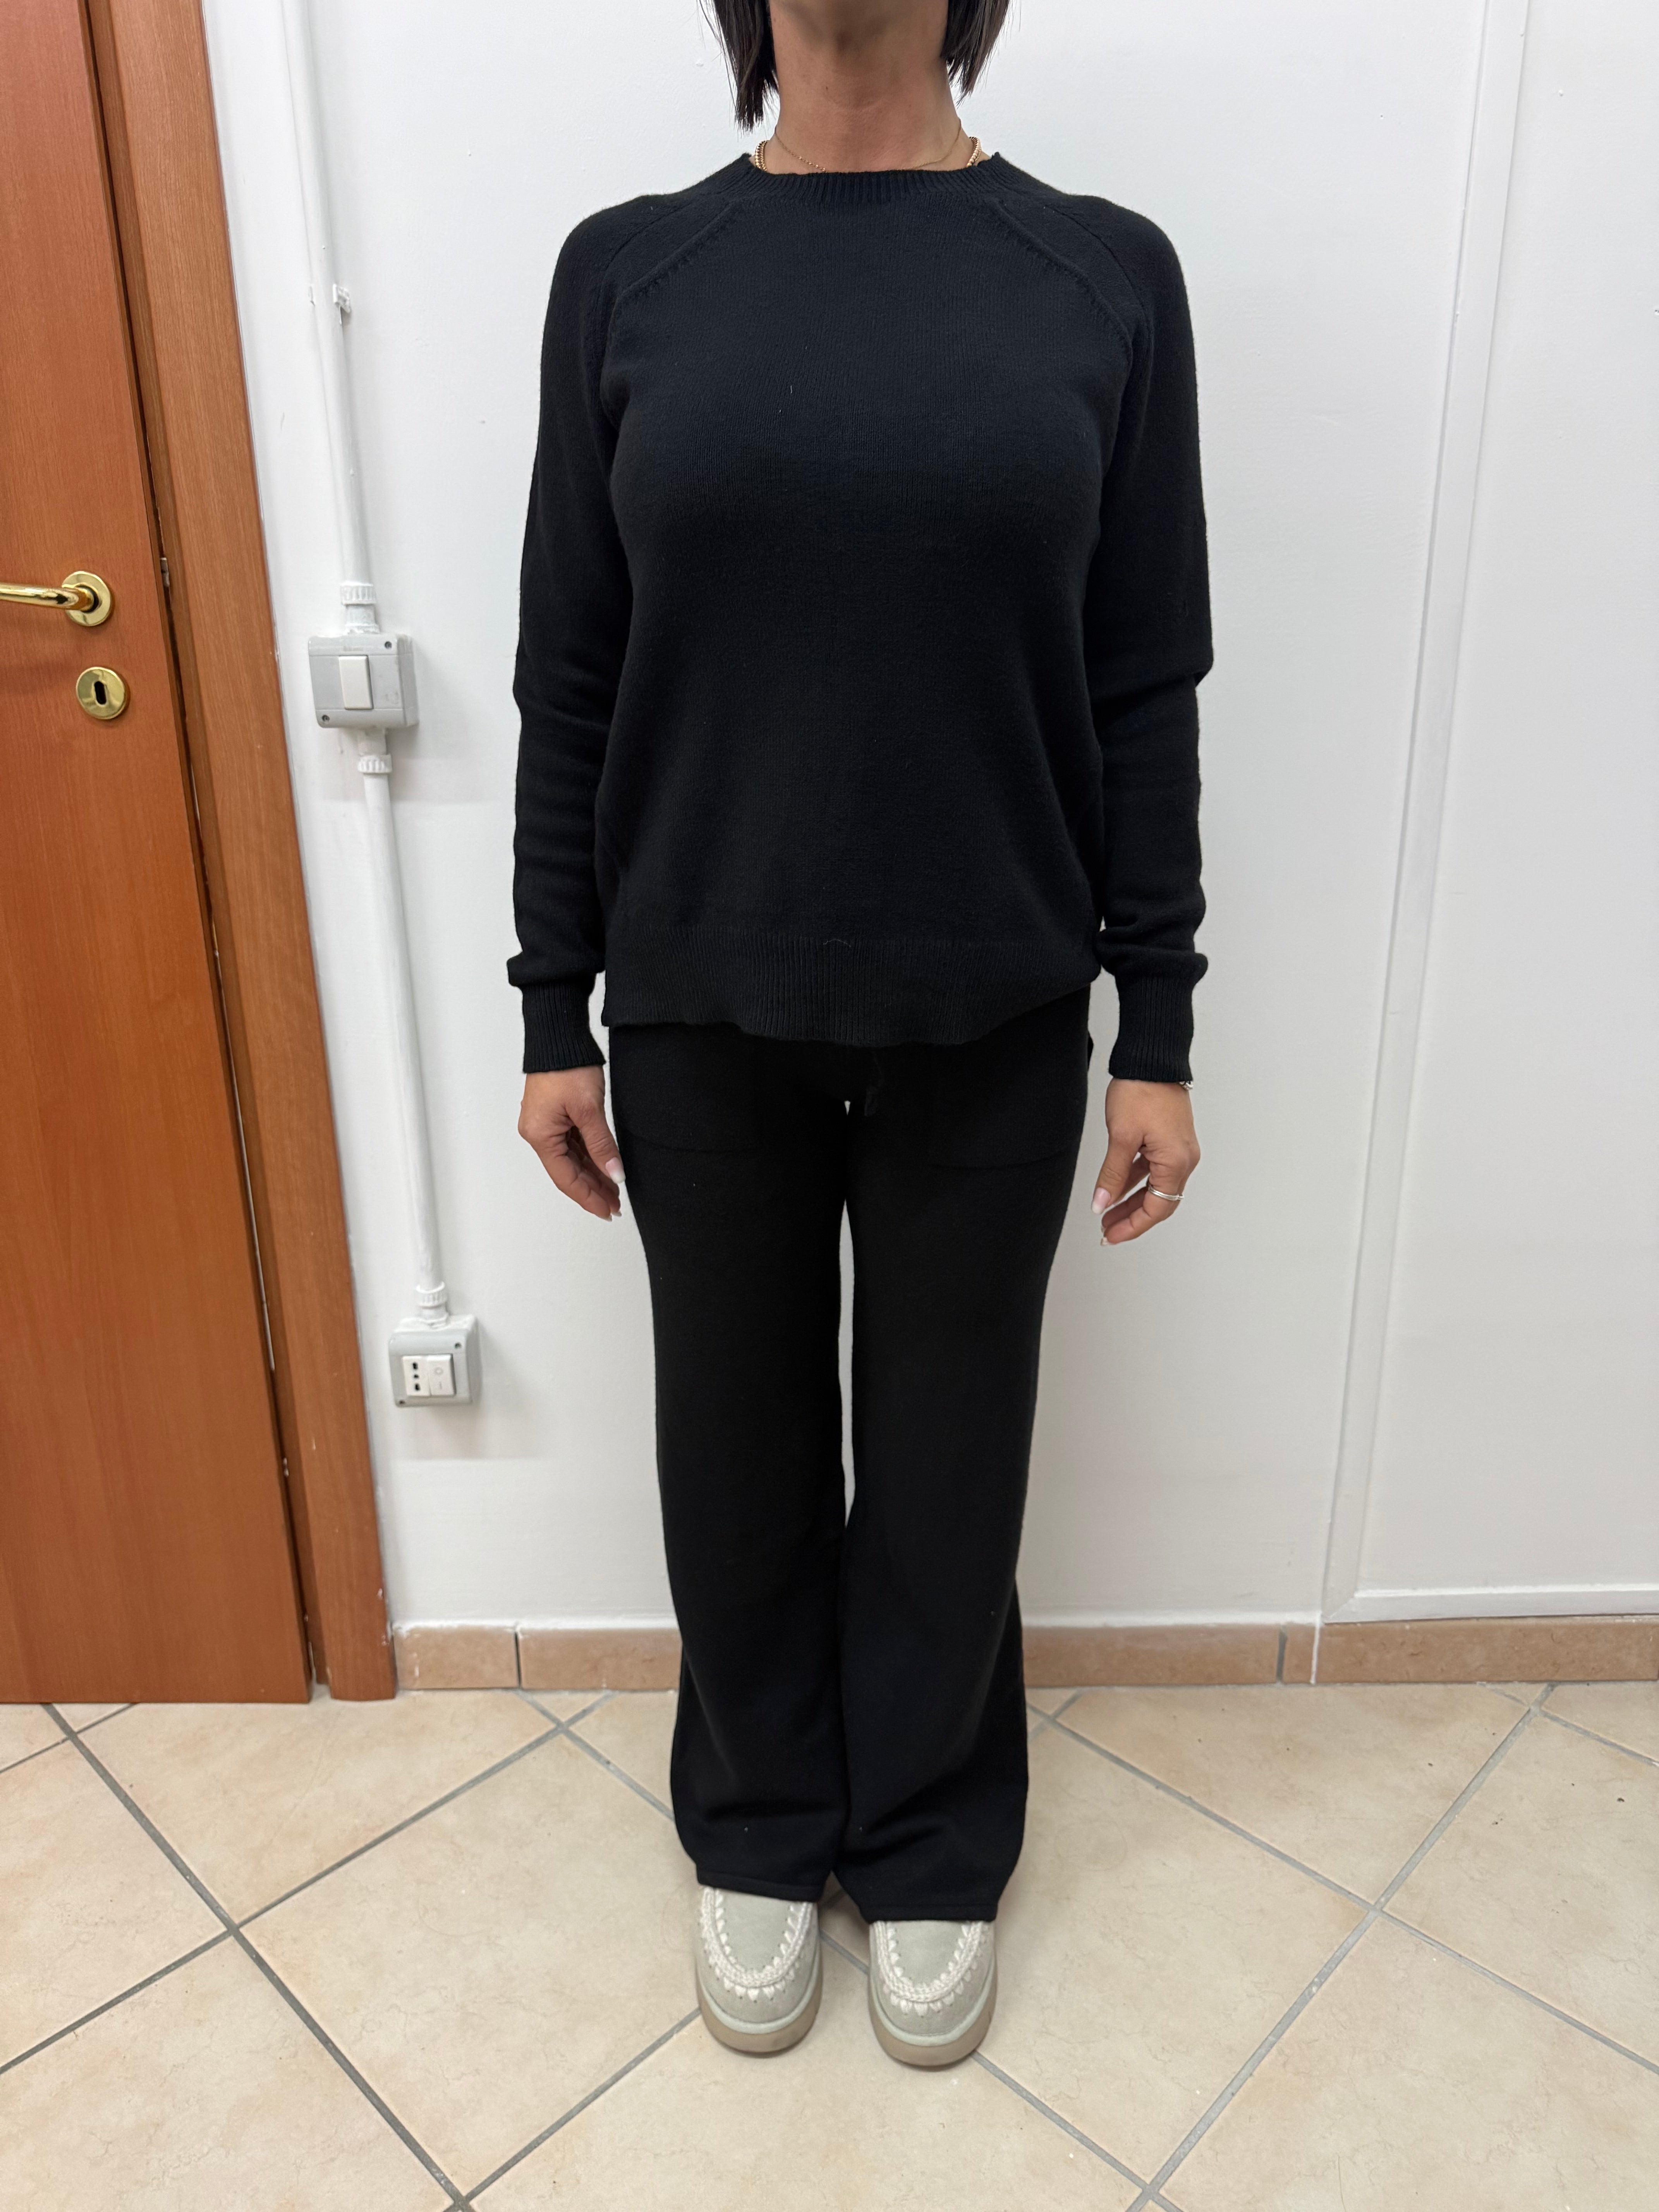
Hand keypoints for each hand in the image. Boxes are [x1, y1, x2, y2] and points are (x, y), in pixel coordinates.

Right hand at [519, 1067, 623, 1220]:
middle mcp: (538, 1133)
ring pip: (571, 1159)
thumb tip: (615, 1175)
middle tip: (616, 1205)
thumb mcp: (589, 1110)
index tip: (608, 1212)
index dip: (588, 1197)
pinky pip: (572, 1144)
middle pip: (567, 1171)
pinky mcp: (555, 1115)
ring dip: (592, 1175)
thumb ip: (602, 1145)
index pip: (566, 1178)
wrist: (559, 1036)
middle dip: (592, 1189)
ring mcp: (546, 1124)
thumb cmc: (568, 1066)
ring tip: (614, 1191)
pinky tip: (604, 1168)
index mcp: (540, 1136)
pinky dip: (589, 1157)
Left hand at [1091, 1079, 1198, 1244]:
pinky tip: (1116, 1188)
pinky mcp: (1170, 1139)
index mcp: (1176, 1161)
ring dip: (1132, 1201)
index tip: (1110, 1235)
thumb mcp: (1121, 1137)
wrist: (1151, 1059)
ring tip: (1107, 1212)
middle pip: (1159, 1201)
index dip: (1133, 1226)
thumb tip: (1102, 1204)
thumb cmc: (1141, 1091)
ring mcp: (1179, 1149)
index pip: (1157, 1208)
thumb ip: (1112, 1175)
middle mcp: (1184, 1159)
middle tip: (1106, 1229)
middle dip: (1132, 1218)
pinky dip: (1136, 1181)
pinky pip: (1154, 1169)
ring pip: (1156, 1186)